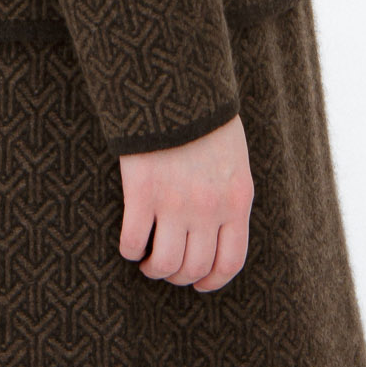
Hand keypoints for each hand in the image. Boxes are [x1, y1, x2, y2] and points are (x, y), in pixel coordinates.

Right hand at [117, 111, 253, 291]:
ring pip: (165, 263)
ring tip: (147, 260)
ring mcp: (174, 202)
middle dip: (179, 275)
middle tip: (167, 266)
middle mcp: (208, 208)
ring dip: (154, 268)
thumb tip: (218, 234)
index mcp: (236, 200)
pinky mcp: (142, 192)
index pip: (229, 262)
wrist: (177, 83)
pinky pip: (133, 241)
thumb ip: (228, 198)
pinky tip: (130, 242)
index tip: (199, 283)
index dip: (212, 281)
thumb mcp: (233, 161)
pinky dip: (130, 249)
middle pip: (194, 268)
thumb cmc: (206, 120)